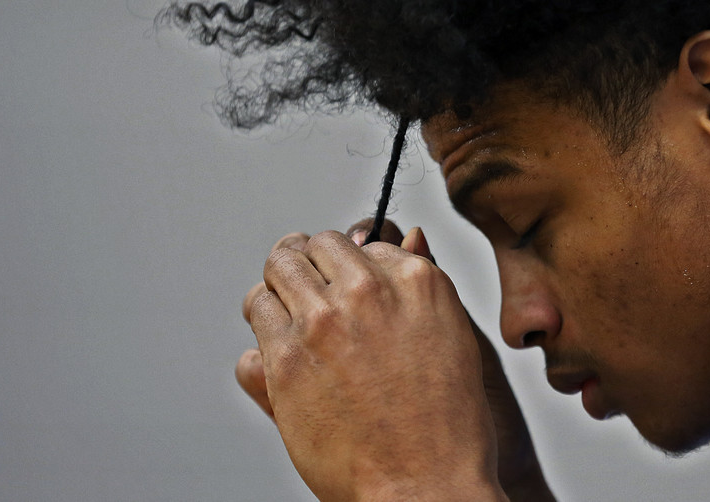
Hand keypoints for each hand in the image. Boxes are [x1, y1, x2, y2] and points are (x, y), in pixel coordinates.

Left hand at [240, 227, 505, 501]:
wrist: (424, 487)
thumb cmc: (445, 424)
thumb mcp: (453, 335)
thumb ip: (420, 279)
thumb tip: (406, 234)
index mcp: (414, 279)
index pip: (360, 241)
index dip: (349, 265)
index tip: (345, 285)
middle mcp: (366, 290)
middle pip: (314, 246)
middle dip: (308, 263)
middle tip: (307, 287)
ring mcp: (322, 322)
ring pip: (277, 270)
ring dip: (279, 287)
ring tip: (286, 312)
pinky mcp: (286, 360)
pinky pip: (256, 316)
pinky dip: (262, 329)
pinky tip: (278, 351)